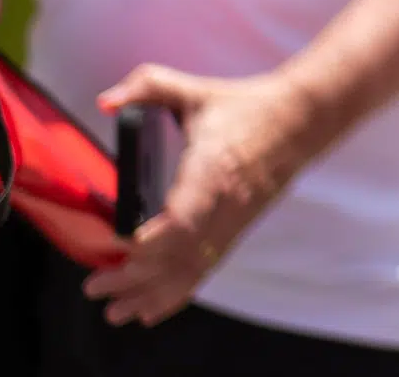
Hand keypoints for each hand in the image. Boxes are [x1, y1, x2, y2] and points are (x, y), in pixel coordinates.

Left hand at [83, 65, 322, 326]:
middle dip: (135, 276)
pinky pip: (207, 268)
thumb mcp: (197, 90)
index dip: (152, 238)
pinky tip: (152, 309)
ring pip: (192, 268)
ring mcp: (234, 220)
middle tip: (95, 286)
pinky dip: (179, 292)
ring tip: (117, 312)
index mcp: (213, 168)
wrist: (303, 118)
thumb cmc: (248, 105)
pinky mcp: (239, 228)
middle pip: (179, 253)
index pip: (184, 216)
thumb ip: (149, 85)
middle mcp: (225, 203)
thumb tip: (107, 102)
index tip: (118, 246)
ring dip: (153, 293)